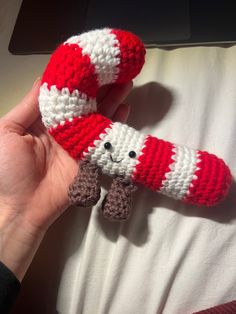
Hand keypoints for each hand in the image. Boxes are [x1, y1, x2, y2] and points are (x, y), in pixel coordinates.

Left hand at [0, 78, 132, 279]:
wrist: (23, 206)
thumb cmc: (9, 168)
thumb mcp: (9, 131)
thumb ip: (28, 105)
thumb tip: (43, 78)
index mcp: (43, 119)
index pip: (62, 92)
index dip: (74, 77)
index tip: (88, 60)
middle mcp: (64, 126)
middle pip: (84, 101)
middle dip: (98, 84)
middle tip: (113, 66)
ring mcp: (80, 140)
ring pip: (98, 114)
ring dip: (111, 97)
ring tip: (125, 79)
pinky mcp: (91, 155)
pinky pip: (105, 135)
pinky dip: (116, 121)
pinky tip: (126, 106)